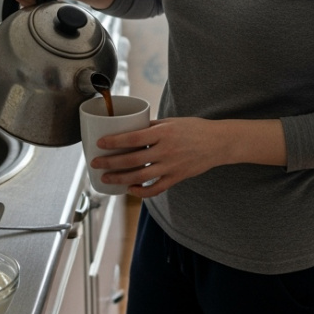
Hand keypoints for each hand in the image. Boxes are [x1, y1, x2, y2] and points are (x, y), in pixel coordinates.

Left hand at [89, 117, 227, 197]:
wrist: (218, 143)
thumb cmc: (194, 128)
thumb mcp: (172, 121)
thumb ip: (151, 126)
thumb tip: (130, 128)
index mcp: (163, 133)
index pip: (132, 138)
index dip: (114, 142)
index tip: (99, 144)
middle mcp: (166, 150)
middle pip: (132, 160)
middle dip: (110, 163)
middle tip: (95, 163)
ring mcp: (171, 166)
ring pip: (140, 177)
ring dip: (120, 178)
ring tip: (106, 178)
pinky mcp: (177, 178)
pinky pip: (156, 188)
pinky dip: (141, 191)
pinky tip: (130, 189)